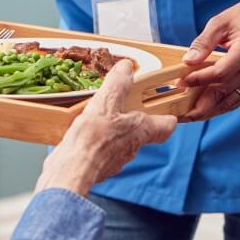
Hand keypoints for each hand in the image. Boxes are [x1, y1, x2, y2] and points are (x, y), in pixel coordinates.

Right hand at [34, 61, 176, 196]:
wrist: (71, 172)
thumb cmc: (92, 139)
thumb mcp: (105, 102)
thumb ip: (118, 84)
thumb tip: (127, 67)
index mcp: (140, 130)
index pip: (166, 126)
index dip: (168, 117)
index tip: (167, 110)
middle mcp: (132, 148)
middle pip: (142, 132)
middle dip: (134, 118)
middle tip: (123, 105)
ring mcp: (116, 160)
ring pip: (121, 141)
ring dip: (114, 130)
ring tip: (98, 117)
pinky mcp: (99, 167)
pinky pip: (103, 151)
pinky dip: (98, 142)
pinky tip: (84, 134)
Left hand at [176, 0, 239, 120]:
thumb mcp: (219, 23)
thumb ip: (203, 43)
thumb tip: (187, 61)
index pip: (220, 73)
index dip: (199, 80)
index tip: (180, 82)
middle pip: (224, 92)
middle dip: (201, 104)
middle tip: (180, 113)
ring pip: (230, 101)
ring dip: (209, 110)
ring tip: (189, 116)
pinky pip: (237, 99)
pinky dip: (220, 105)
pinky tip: (205, 109)